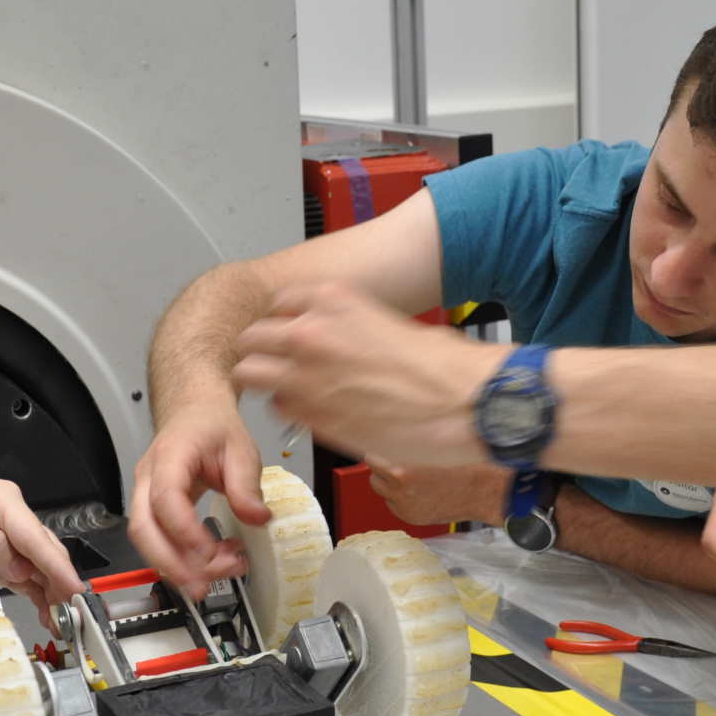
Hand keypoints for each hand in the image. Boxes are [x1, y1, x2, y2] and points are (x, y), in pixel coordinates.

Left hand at [0, 479, 83, 612]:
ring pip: (39, 567)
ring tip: (61, 620)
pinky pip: (24, 577)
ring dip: (52, 592)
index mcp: (0, 499)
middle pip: (44, 551)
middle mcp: (9, 517)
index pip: (35, 535)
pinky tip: (47, 612)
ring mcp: (5, 539)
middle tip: (72, 612)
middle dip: (60, 581)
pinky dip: (37, 595)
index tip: (72, 586)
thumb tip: (20, 566)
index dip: (56, 563)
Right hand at [128, 399, 256, 596]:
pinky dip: (180, 558)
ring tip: (215, 575)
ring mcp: (145, 495)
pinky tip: (208, 563)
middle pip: (144, 529)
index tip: (209, 552)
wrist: (194, 413)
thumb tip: (256, 518)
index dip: (184, 532)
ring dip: (177, 566)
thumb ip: (247, 485)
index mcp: (170, 457)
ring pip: (146, 541)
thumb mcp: (240, 448)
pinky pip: (157, 540)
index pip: (166, 499)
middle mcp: (148, 478)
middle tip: (202, 585)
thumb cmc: (210, 425)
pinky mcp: (152, 510)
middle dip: (171, 564)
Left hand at [232, 283, 503, 466]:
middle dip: (262, 352)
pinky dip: (288, 412)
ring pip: (249, 373)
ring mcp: (305, 374)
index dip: (283, 323)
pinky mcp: (311, 415)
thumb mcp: (388, 324)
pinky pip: (276, 409)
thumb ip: (349, 329)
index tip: (289, 335)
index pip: (278, 303)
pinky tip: (311, 414)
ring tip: (288, 393)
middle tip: (278, 367)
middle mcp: (311, 332)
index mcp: (334, 300)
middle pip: (252, 337)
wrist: (465, 401)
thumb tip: (336, 344)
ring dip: (266, 383)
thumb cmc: (442, 368)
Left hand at [367, 458, 510, 525]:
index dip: (376, 456)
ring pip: (384, 495)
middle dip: (381, 472)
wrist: (479, 491)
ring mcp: (406, 509)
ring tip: (409, 479)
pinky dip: (401, 500)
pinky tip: (418, 492)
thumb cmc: (460, 467)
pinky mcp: (412, 518)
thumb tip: (386, 445)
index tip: (379, 452)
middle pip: (373, 480)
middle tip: (394, 465)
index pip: (371, 462)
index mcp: (402, 473)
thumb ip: (404, 451)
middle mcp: (401, 493)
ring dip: (390, 487)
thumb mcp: (428, 451)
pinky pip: (395, 506)